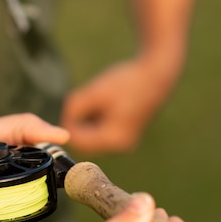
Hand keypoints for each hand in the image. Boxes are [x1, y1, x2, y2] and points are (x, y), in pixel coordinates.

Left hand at [61, 55, 180, 155]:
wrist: (157, 75)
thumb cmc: (126, 82)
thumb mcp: (95, 92)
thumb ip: (74, 107)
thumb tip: (64, 121)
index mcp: (113, 139)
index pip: (79, 142)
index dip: (68, 127)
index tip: (68, 108)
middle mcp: (121, 146)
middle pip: (86, 144)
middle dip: (78, 126)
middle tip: (77, 105)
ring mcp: (125, 142)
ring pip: (94, 139)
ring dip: (87, 123)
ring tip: (93, 101)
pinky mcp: (127, 134)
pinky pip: (104, 134)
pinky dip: (97, 122)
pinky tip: (102, 104)